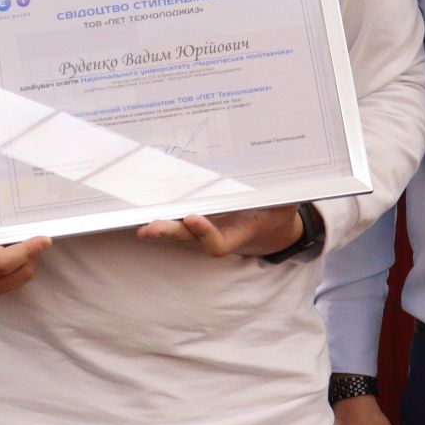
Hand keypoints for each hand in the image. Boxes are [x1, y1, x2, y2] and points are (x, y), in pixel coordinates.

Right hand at [0, 190, 50, 297]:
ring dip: (24, 262)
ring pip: (14, 280)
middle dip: (27, 255)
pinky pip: (12, 284)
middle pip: (8, 272)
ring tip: (20, 244)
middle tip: (37, 238)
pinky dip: (19, 269)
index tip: (44, 239)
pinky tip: (14, 254)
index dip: (24, 252)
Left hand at [134, 204, 301, 258]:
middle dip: (169, 233)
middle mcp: (217, 234)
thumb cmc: (276, 214)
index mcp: (239, 233)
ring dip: (159, 228)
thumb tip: (285, 183)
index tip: (192, 218)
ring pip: (178, 232)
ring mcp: (204, 231)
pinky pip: (177, 222)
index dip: (205, 233)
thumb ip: (283, 197)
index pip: (218, 241)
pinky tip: (140, 213)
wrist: (269, 228)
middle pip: (189, 238)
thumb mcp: (285, 205)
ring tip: (140, 225)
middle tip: (149, 227)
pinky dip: (161, 218)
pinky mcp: (196, 223)